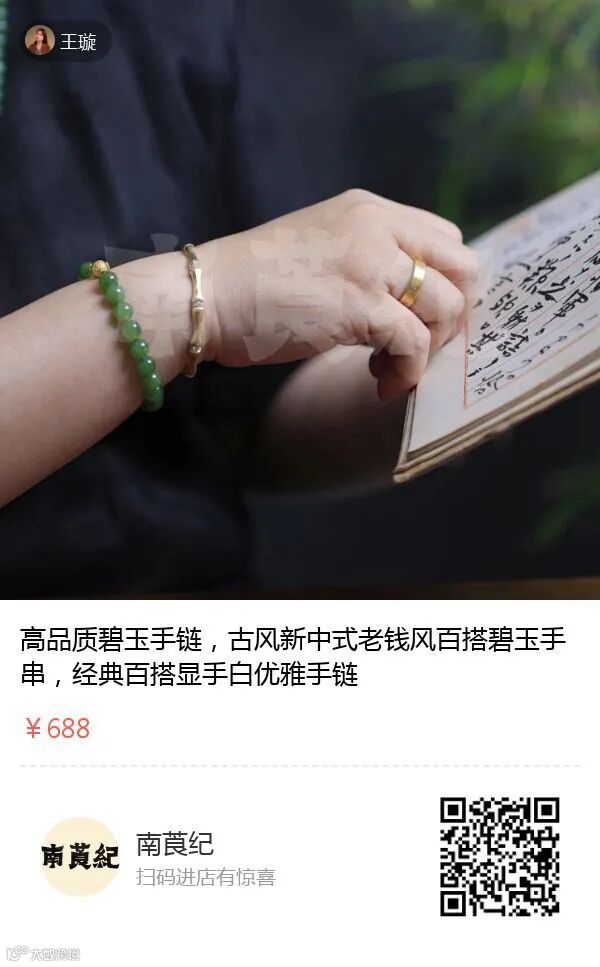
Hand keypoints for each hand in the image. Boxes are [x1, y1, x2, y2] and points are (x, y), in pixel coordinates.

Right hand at [199, 188, 479, 399]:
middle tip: (417, 344)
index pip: (446, 239)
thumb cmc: (253, 281)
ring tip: (388, 366)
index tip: (419, 318)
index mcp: (369, 210)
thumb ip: (365, 256)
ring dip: (428, 348)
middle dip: (450, 315)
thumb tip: (405, 300)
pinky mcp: (360, 305)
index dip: (445, 285)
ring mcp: (371, 264)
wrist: (208, 295)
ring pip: (447, 306)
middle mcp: (378, 227)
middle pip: (462, 268)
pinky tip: (381, 383)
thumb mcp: (321, 246)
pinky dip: (406, 372)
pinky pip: (414, 343)